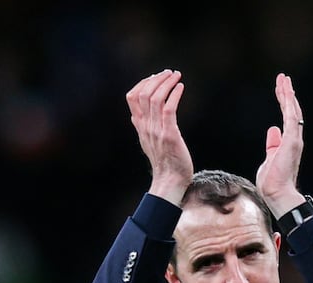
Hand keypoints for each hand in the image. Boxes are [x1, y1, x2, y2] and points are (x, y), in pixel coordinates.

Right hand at [125, 69, 192, 205]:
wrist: (170, 181)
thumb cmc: (164, 162)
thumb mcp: (147, 142)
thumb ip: (141, 128)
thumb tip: (135, 117)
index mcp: (140, 126)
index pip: (132, 97)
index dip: (143, 82)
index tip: (156, 76)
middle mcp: (145, 126)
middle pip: (144, 93)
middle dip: (156, 79)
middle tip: (170, 72)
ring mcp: (156, 130)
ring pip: (156, 98)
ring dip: (166, 83)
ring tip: (176, 75)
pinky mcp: (169, 135)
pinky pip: (169, 109)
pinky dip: (174, 94)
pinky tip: (181, 87)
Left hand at [255, 73, 305, 216]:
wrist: (277, 194)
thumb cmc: (273, 182)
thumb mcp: (269, 158)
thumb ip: (272, 144)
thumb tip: (273, 130)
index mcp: (289, 142)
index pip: (287, 117)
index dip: (284, 102)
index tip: (281, 89)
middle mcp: (294, 139)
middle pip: (292, 111)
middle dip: (287, 93)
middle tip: (283, 78)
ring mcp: (294, 140)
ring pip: (293, 111)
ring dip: (288, 94)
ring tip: (284, 80)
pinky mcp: (291, 141)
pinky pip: (291, 118)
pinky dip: (289, 104)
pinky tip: (286, 92)